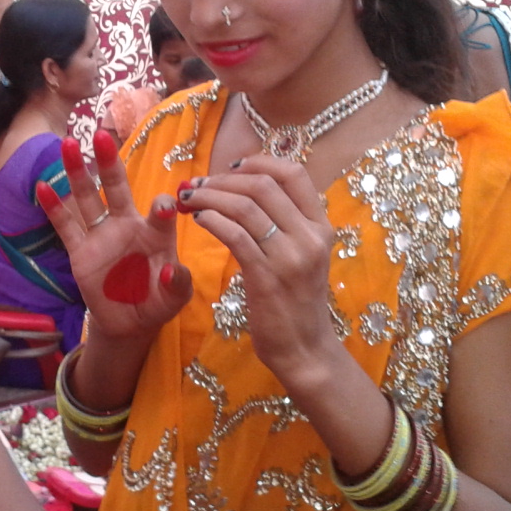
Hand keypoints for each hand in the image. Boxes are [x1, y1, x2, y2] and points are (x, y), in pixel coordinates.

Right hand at [39, 129, 192, 342]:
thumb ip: (177, 285)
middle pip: (117, 188)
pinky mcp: (81, 251)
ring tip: (68, 144)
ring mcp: (102, 236)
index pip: (160, 211)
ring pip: (87, 198)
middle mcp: (127, 225)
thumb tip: (170, 270)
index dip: (162, 207)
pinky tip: (42, 187)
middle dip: (110, 163)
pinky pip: (66, 227)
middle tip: (103, 136)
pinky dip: (54, 208)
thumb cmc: (156, 302)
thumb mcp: (174, 299)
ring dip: (77, 172)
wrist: (129, 322)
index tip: (163, 207)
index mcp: (155, 233)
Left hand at [174, 154, 336, 386]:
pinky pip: (235, 235)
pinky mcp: (266, 277)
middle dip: (224, 180)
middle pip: (264, 185)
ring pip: (245, 207)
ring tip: (190, 199)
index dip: (259, 161)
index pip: (294, 173)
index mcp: (321, 226)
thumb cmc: (297, 300)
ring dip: (211, 197)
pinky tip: (198, 220)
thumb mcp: (304, 255)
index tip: (231, 167)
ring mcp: (290, 257)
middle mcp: (310, 236)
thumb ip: (288, 223)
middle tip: (199, 185)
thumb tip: (253, 187)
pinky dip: (212, 220)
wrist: (305, 348)